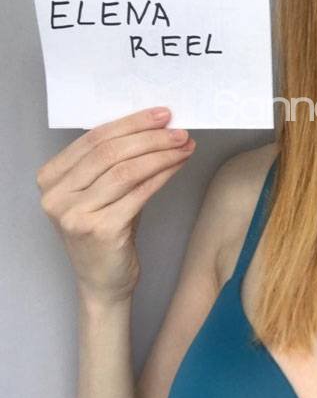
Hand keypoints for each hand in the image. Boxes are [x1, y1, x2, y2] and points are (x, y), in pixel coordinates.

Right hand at [36, 107, 195, 302]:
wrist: (103, 282)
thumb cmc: (106, 230)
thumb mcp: (102, 191)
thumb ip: (115, 161)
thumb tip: (157, 127)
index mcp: (51, 178)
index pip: (93, 139)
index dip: (131, 123)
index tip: (161, 115)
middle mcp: (56, 196)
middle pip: (109, 152)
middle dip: (149, 137)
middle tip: (179, 130)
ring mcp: (75, 215)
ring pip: (126, 171)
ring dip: (161, 155)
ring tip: (184, 146)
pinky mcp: (100, 230)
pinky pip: (139, 193)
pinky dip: (162, 175)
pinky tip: (178, 165)